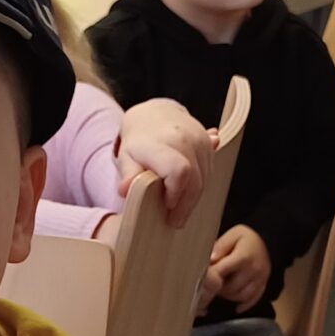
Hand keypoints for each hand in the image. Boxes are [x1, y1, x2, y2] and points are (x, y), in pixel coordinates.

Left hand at [115, 97, 213, 224]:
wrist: (154, 115)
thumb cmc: (138, 142)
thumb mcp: (126, 158)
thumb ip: (128, 175)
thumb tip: (124, 190)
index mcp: (162, 143)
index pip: (179, 172)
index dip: (176, 194)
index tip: (167, 206)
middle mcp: (184, 138)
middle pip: (195, 181)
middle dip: (186, 205)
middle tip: (175, 220)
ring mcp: (200, 139)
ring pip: (205, 179)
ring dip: (193, 197)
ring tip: (178, 207)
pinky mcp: (209, 141)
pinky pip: (210, 171)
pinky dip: (200, 185)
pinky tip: (186, 190)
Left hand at [201, 224, 272, 312]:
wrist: (268, 241)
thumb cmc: (246, 238)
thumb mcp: (233, 235)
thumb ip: (221, 246)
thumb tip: (211, 259)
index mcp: (244, 256)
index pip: (222, 271)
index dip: (211, 277)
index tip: (204, 278)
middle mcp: (254, 269)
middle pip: (231, 288)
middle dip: (219, 287)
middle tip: (213, 282)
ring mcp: (260, 279)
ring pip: (240, 296)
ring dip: (229, 296)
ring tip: (223, 287)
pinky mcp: (264, 285)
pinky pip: (253, 300)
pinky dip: (243, 305)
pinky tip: (236, 307)